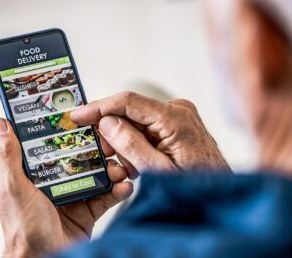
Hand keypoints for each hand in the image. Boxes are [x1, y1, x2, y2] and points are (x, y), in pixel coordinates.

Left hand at [0, 118, 132, 257]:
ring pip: (95, 173)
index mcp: (33, 173)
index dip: (63, 129)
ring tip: (119, 166)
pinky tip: (124, 185)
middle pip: (78, 155)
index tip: (78, 115)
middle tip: (108, 140)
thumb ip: (8, 157)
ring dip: (110, 167)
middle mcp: (53, 181)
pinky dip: (117, 189)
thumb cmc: (23, 230)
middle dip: (95, 147)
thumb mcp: (14, 188)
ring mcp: (72, 195)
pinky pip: (106, 195)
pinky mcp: (87, 210)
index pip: (48, 143)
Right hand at [70, 91, 230, 175]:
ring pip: (135, 121)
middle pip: (129, 111)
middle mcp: (177, 110)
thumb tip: (106, 122)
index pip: (127, 101)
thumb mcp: (157, 171)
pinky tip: (137, 163)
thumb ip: (130, 144)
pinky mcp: (176, 124)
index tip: (76, 115)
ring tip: (128, 167)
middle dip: (111, 131)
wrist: (221, 196)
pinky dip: (135, 143)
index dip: (98, 107)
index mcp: (174, 118)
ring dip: (124, 141)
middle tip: (102, 155)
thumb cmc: (194, 188)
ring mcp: (178, 115)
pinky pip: (145, 128)